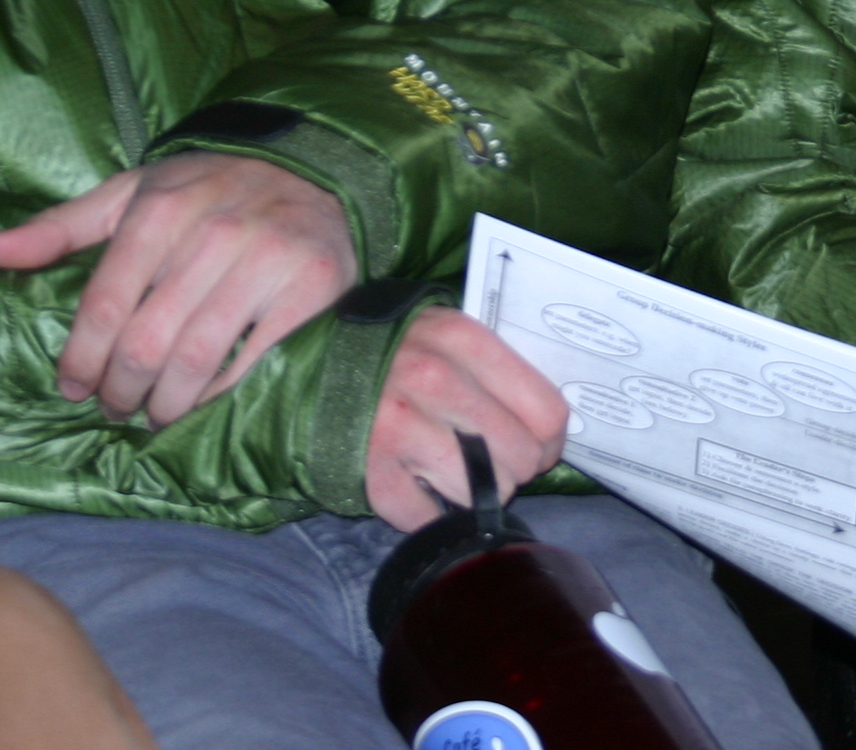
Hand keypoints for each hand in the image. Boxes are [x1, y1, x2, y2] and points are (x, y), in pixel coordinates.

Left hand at [0, 153, 358, 425]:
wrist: (310, 169)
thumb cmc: (206, 190)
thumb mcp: (131, 193)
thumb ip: (62, 227)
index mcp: (160, 208)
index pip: (105, 305)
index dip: (81, 359)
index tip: (73, 387)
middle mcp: (213, 232)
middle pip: (145, 342)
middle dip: (120, 390)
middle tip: (115, 407)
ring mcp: (266, 260)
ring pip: (195, 361)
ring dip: (164, 404)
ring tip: (152, 413)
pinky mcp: (310, 288)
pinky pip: (252, 363)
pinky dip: (218, 396)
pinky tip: (200, 402)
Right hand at [363, 308, 568, 531]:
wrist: (306, 364)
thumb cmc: (392, 354)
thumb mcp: (445, 337)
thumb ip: (496, 372)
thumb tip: (550, 434)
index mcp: (462, 340)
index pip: (546, 413)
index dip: (548, 442)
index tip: (533, 447)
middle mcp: (433, 378)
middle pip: (521, 459)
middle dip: (508, 468)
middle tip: (480, 458)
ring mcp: (399, 426)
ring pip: (482, 493)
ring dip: (468, 493)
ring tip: (443, 468)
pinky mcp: (370, 471)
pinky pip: (428, 518)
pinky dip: (425, 513)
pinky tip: (412, 484)